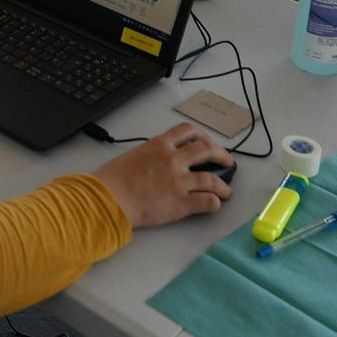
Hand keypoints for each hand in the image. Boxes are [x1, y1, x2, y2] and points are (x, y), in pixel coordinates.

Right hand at [91, 123, 232, 227]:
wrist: (109, 198)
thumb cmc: (113, 179)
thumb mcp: (133, 155)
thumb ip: (151, 154)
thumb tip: (159, 161)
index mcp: (160, 145)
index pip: (187, 131)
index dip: (201, 135)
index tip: (206, 142)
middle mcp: (173, 160)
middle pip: (206, 149)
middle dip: (221, 154)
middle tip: (227, 161)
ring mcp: (179, 181)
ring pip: (211, 179)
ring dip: (223, 185)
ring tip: (227, 191)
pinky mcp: (181, 203)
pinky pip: (207, 202)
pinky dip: (214, 203)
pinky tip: (215, 204)